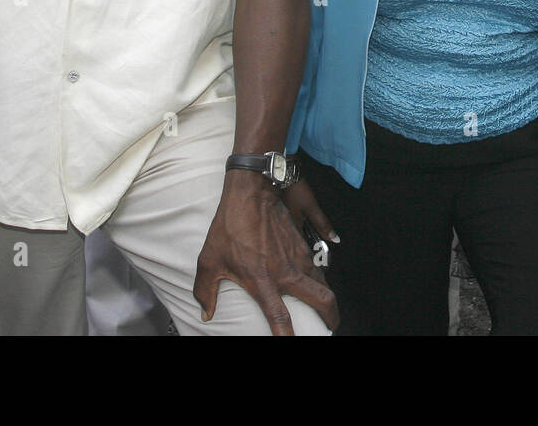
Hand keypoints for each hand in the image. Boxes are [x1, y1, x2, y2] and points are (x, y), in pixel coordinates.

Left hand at [193, 171, 337, 334]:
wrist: (251, 192)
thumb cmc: (228, 226)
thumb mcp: (209, 260)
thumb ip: (205, 291)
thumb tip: (206, 313)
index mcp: (263, 281)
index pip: (280, 318)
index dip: (287, 336)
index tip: (291, 344)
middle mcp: (286, 272)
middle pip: (322, 299)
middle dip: (331, 317)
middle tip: (330, 326)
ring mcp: (298, 256)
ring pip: (323, 283)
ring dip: (326, 297)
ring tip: (323, 307)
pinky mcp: (302, 244)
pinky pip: (317, 267)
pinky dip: (319, 278)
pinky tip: (313, 281)